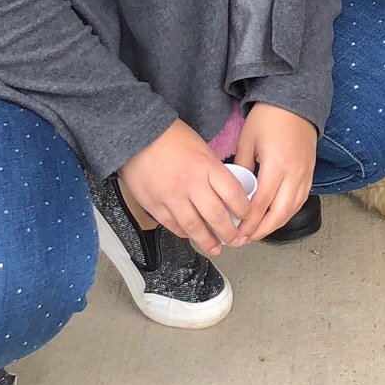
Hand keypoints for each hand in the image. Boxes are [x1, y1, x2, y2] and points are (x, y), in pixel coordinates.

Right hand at [118, 120, 249, 256]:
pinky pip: (173, 226)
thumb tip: (227, 192)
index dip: (244, 209)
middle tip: (237, 240)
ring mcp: (171, 197)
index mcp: (206, 166)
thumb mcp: (201, 147)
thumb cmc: (171, 137)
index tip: (247, 215)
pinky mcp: (154, 206)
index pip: (232, 193)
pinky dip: (184, 234)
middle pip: (215, 216)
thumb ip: (213, 170)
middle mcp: (190, 184)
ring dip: (208, 241)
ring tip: (216, 248)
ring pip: (194, 227)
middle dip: (229, 233)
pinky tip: (192, 236)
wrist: (137, 136)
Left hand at [233, 104, 317, 243]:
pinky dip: (287, 213)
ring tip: (257, 233)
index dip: (248, 222)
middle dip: (261, 231)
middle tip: (244, 240)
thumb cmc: (269, 117)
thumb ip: (241, 167)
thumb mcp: (247, 140)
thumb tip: (235, 192)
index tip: (236, 233)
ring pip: (292, 209)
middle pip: (279, 213)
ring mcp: (305, 173)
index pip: (261, 204)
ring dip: (274, 225)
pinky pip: (300, 200)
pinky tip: (275, 218)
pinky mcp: (311, 172)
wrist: (296, 101)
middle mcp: (294, 173)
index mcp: (277, 165)